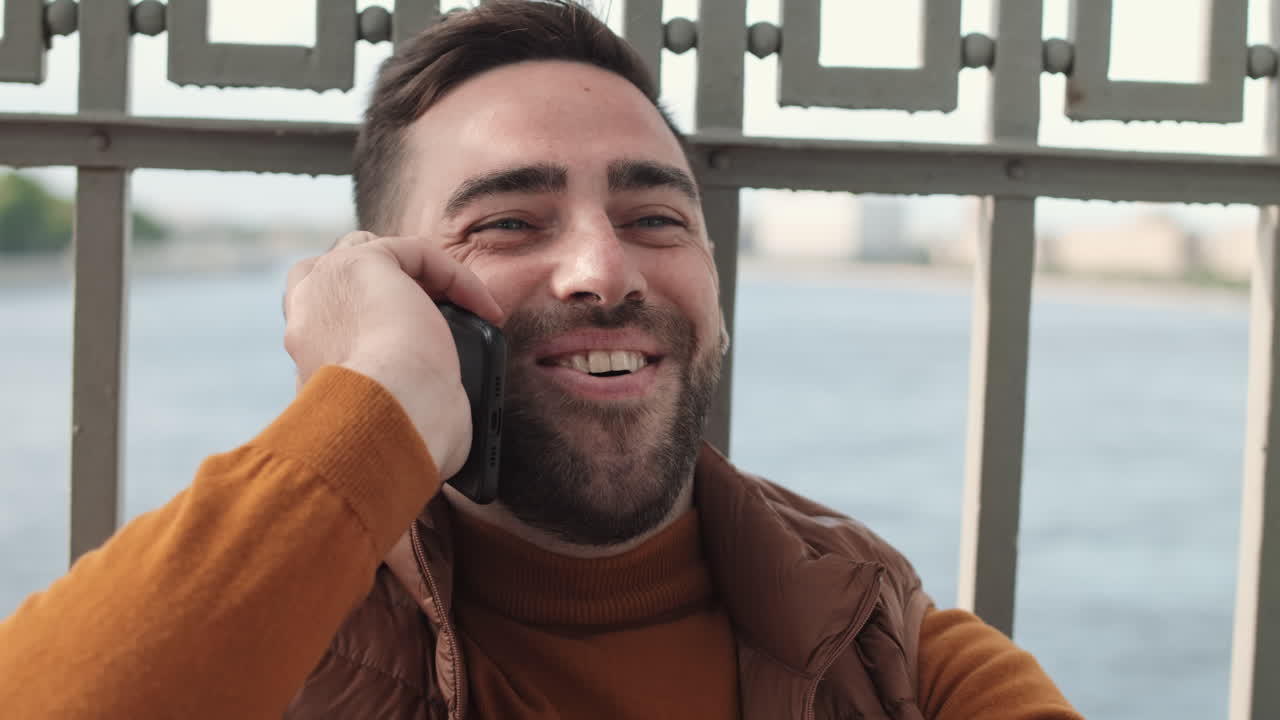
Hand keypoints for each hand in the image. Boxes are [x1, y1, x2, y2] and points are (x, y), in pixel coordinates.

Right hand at [283, 232, 502, 478]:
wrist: (384, 424)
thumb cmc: (393, 439)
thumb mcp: (383, 418)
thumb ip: (393, 399)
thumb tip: (445, 419)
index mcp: (305, 357)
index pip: (326, 318)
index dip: (369, 318)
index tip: (412, 340)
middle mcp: (306, 315)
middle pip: (338, 271)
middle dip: (381, 280)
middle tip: (431, 307)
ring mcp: (329, 284)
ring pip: (374, 251)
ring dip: (419, 273)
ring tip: (462, 303)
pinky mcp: (365, 264)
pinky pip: (416, 252)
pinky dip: (454, 275)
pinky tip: (484, 307)